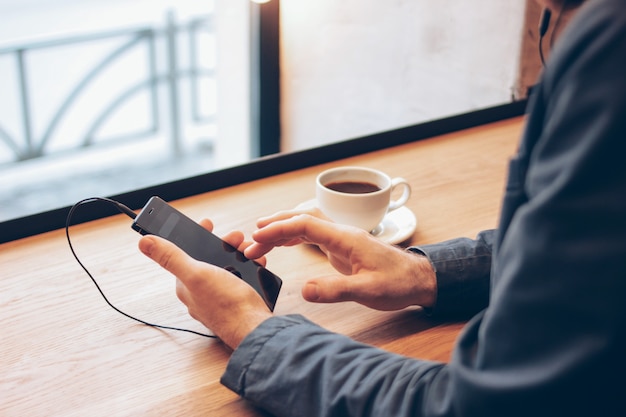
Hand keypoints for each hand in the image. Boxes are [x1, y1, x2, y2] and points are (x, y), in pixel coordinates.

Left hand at [138, 219, 271, 348]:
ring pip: (226, 267)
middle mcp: (200, 291)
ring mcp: (219, 296)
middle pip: (209, 258)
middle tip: (236, 238)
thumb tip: (144, 242)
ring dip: (238, 255)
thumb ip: (171, 258)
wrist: (254, 327)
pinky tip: (256, 265)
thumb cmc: (226, 305)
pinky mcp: (236, 300)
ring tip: (248, 251)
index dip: (196, 236)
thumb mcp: (196, 274)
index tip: (208, 223)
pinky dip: (249, 268)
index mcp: (186, 284)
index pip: (186, 253)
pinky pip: (241, 278)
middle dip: (224, 244)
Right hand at [245, 212, 436, 310]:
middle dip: (274, 226)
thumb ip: (336, 290)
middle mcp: (342, 233)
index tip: (257, 236)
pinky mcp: (343, 246)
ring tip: (259, 241)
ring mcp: (342, 238)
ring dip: (282, 230)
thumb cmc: (398, 283)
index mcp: (346, 238)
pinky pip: (314, 234)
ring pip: (306, 225)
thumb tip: (304, 291)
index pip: (306, 225)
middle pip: (302, 219)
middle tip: (250, 240)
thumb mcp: (368, 291)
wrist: (419, 279)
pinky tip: (284, 244)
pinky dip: (295, 236)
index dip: (279, 228)